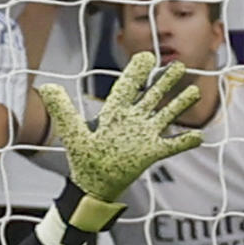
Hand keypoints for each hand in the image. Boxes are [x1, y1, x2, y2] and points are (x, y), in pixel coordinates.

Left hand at [37, 51, 201, 211]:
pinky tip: (199, 136)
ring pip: (166, 116)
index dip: (137, 72)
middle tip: (179, 66)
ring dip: (180, 105)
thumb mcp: (72, 132)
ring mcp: (144, 137)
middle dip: (165, 83)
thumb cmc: (83, 160)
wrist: (93, 187)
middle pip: (152, 97)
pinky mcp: (151, 154)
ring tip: (194, 91)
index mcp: (114, 113)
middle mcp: (133, 121)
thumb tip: (45, 87)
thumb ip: (61, 109)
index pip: (128, 88)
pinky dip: (184, 142)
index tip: (147, 57)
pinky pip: (171, 146)